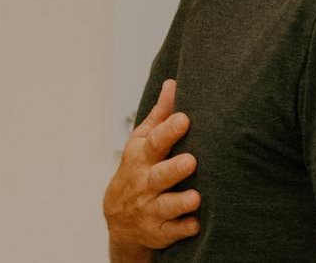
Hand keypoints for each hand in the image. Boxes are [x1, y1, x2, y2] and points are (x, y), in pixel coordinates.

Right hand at [103, 78, 200, 253]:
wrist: (120, 216)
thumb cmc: (138, 169)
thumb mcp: (142, 141)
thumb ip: (160, 116)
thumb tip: (172, 84)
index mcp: (142, 157)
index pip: (155, 142)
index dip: (169, 131)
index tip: (185, 118)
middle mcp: (145, 182)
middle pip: (159, 175)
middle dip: (174, 168)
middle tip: (192, 160)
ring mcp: (151, 208)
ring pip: (166, 206)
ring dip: (180, 202)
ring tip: (196, 197)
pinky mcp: (159, 231)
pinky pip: (171, 232)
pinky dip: (182, 229)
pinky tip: (195, 224)